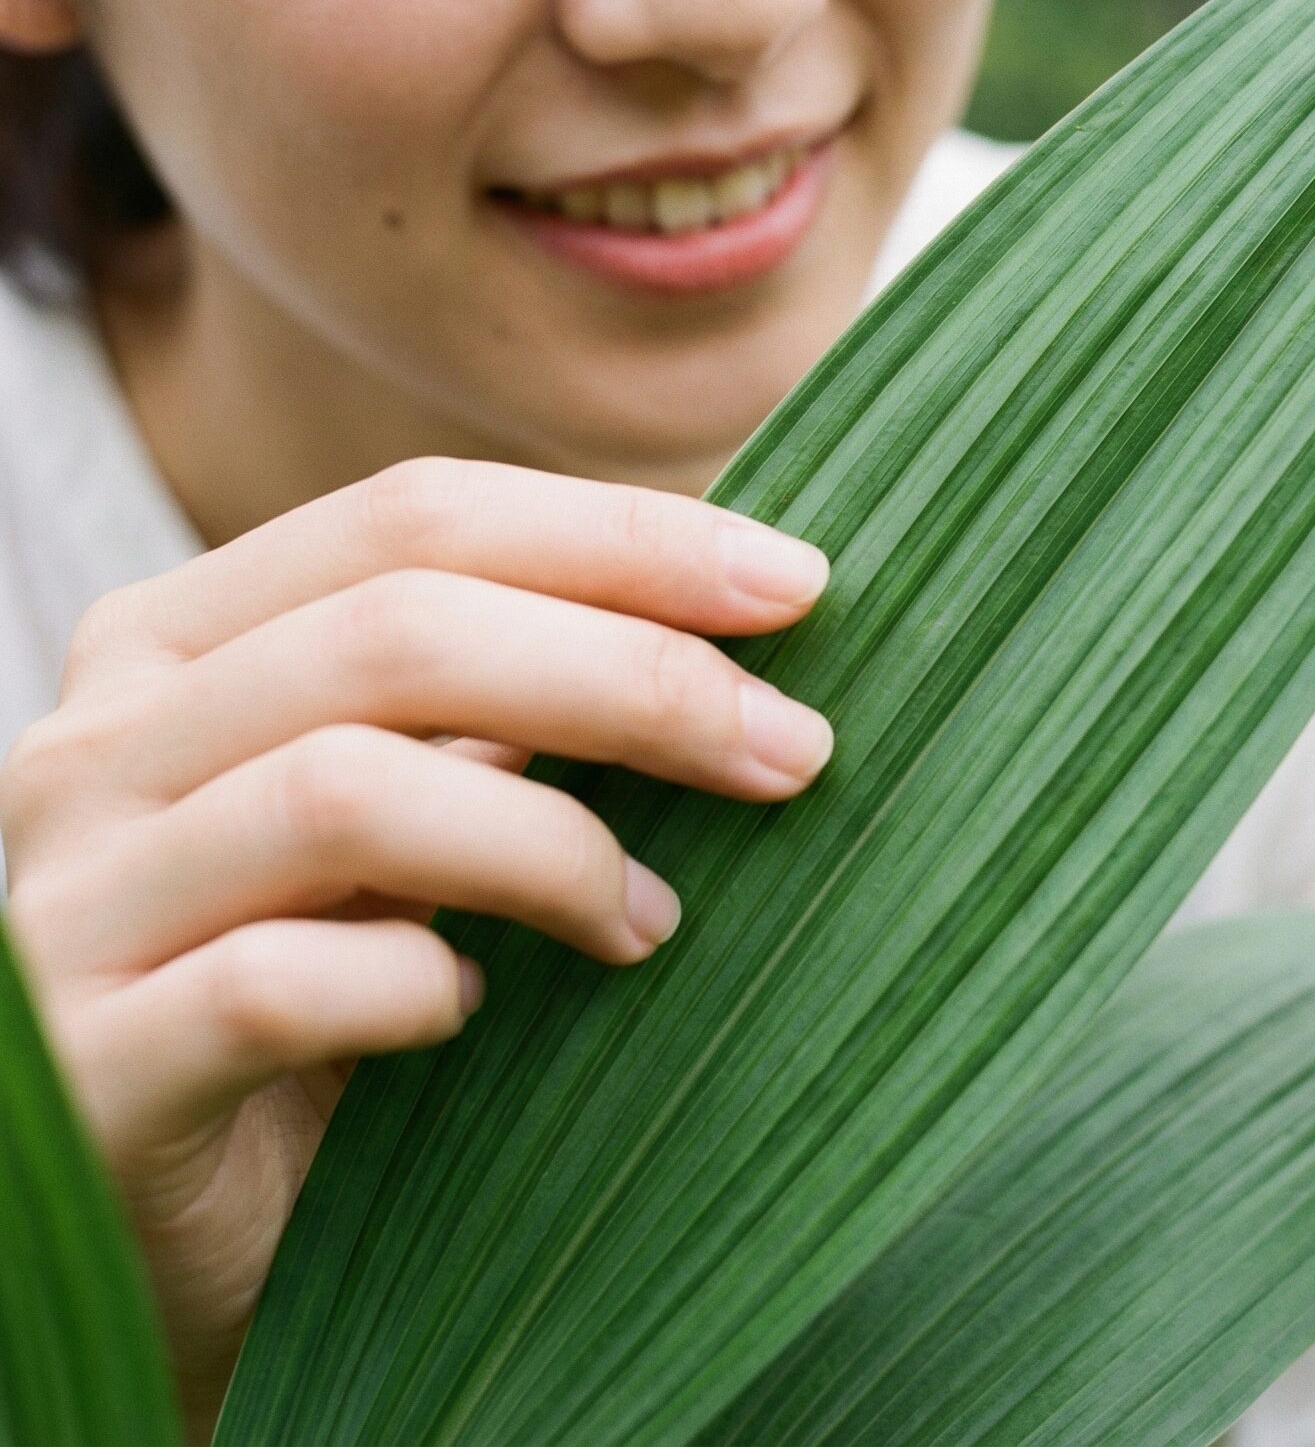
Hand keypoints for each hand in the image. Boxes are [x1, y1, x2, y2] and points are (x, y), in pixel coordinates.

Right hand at [0, 458, 832, 1438]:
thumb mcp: (414, 813)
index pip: (419, 516)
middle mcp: (94, 746)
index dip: (622, 535)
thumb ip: (511, 702)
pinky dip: (420, 985)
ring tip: (652, 919)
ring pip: (345, 790)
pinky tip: (479, 1013)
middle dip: (635, 676)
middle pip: (401, 628)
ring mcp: (68, 907)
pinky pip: (276, 986)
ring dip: (551, 843)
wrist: (163, 1244)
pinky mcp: (81, 1076)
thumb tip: (748, 601)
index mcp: (178, 642)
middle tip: (793, 751)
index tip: (797, 586)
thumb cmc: (326, 996)